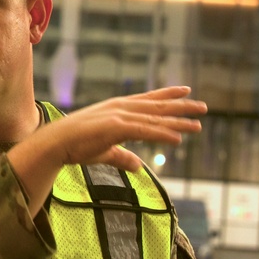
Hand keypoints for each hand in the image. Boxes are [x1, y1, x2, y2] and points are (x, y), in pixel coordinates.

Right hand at [9, 86, 206, 211]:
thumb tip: (138, 166)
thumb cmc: (75, 146)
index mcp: (116, 108)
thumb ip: (123, 157)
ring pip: (155, 119)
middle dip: (181, 106)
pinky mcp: (116, 128)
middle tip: (203, 107)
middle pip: (157, 106)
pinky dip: (162, 134)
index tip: (185, 91)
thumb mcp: (104, 151)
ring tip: (198, 124)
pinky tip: (178, 138)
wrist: (55, 143)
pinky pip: (145, 131)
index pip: (148, 99)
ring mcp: (118, 116)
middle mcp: (120, 108)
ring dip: (178, 121)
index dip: (168, 95)